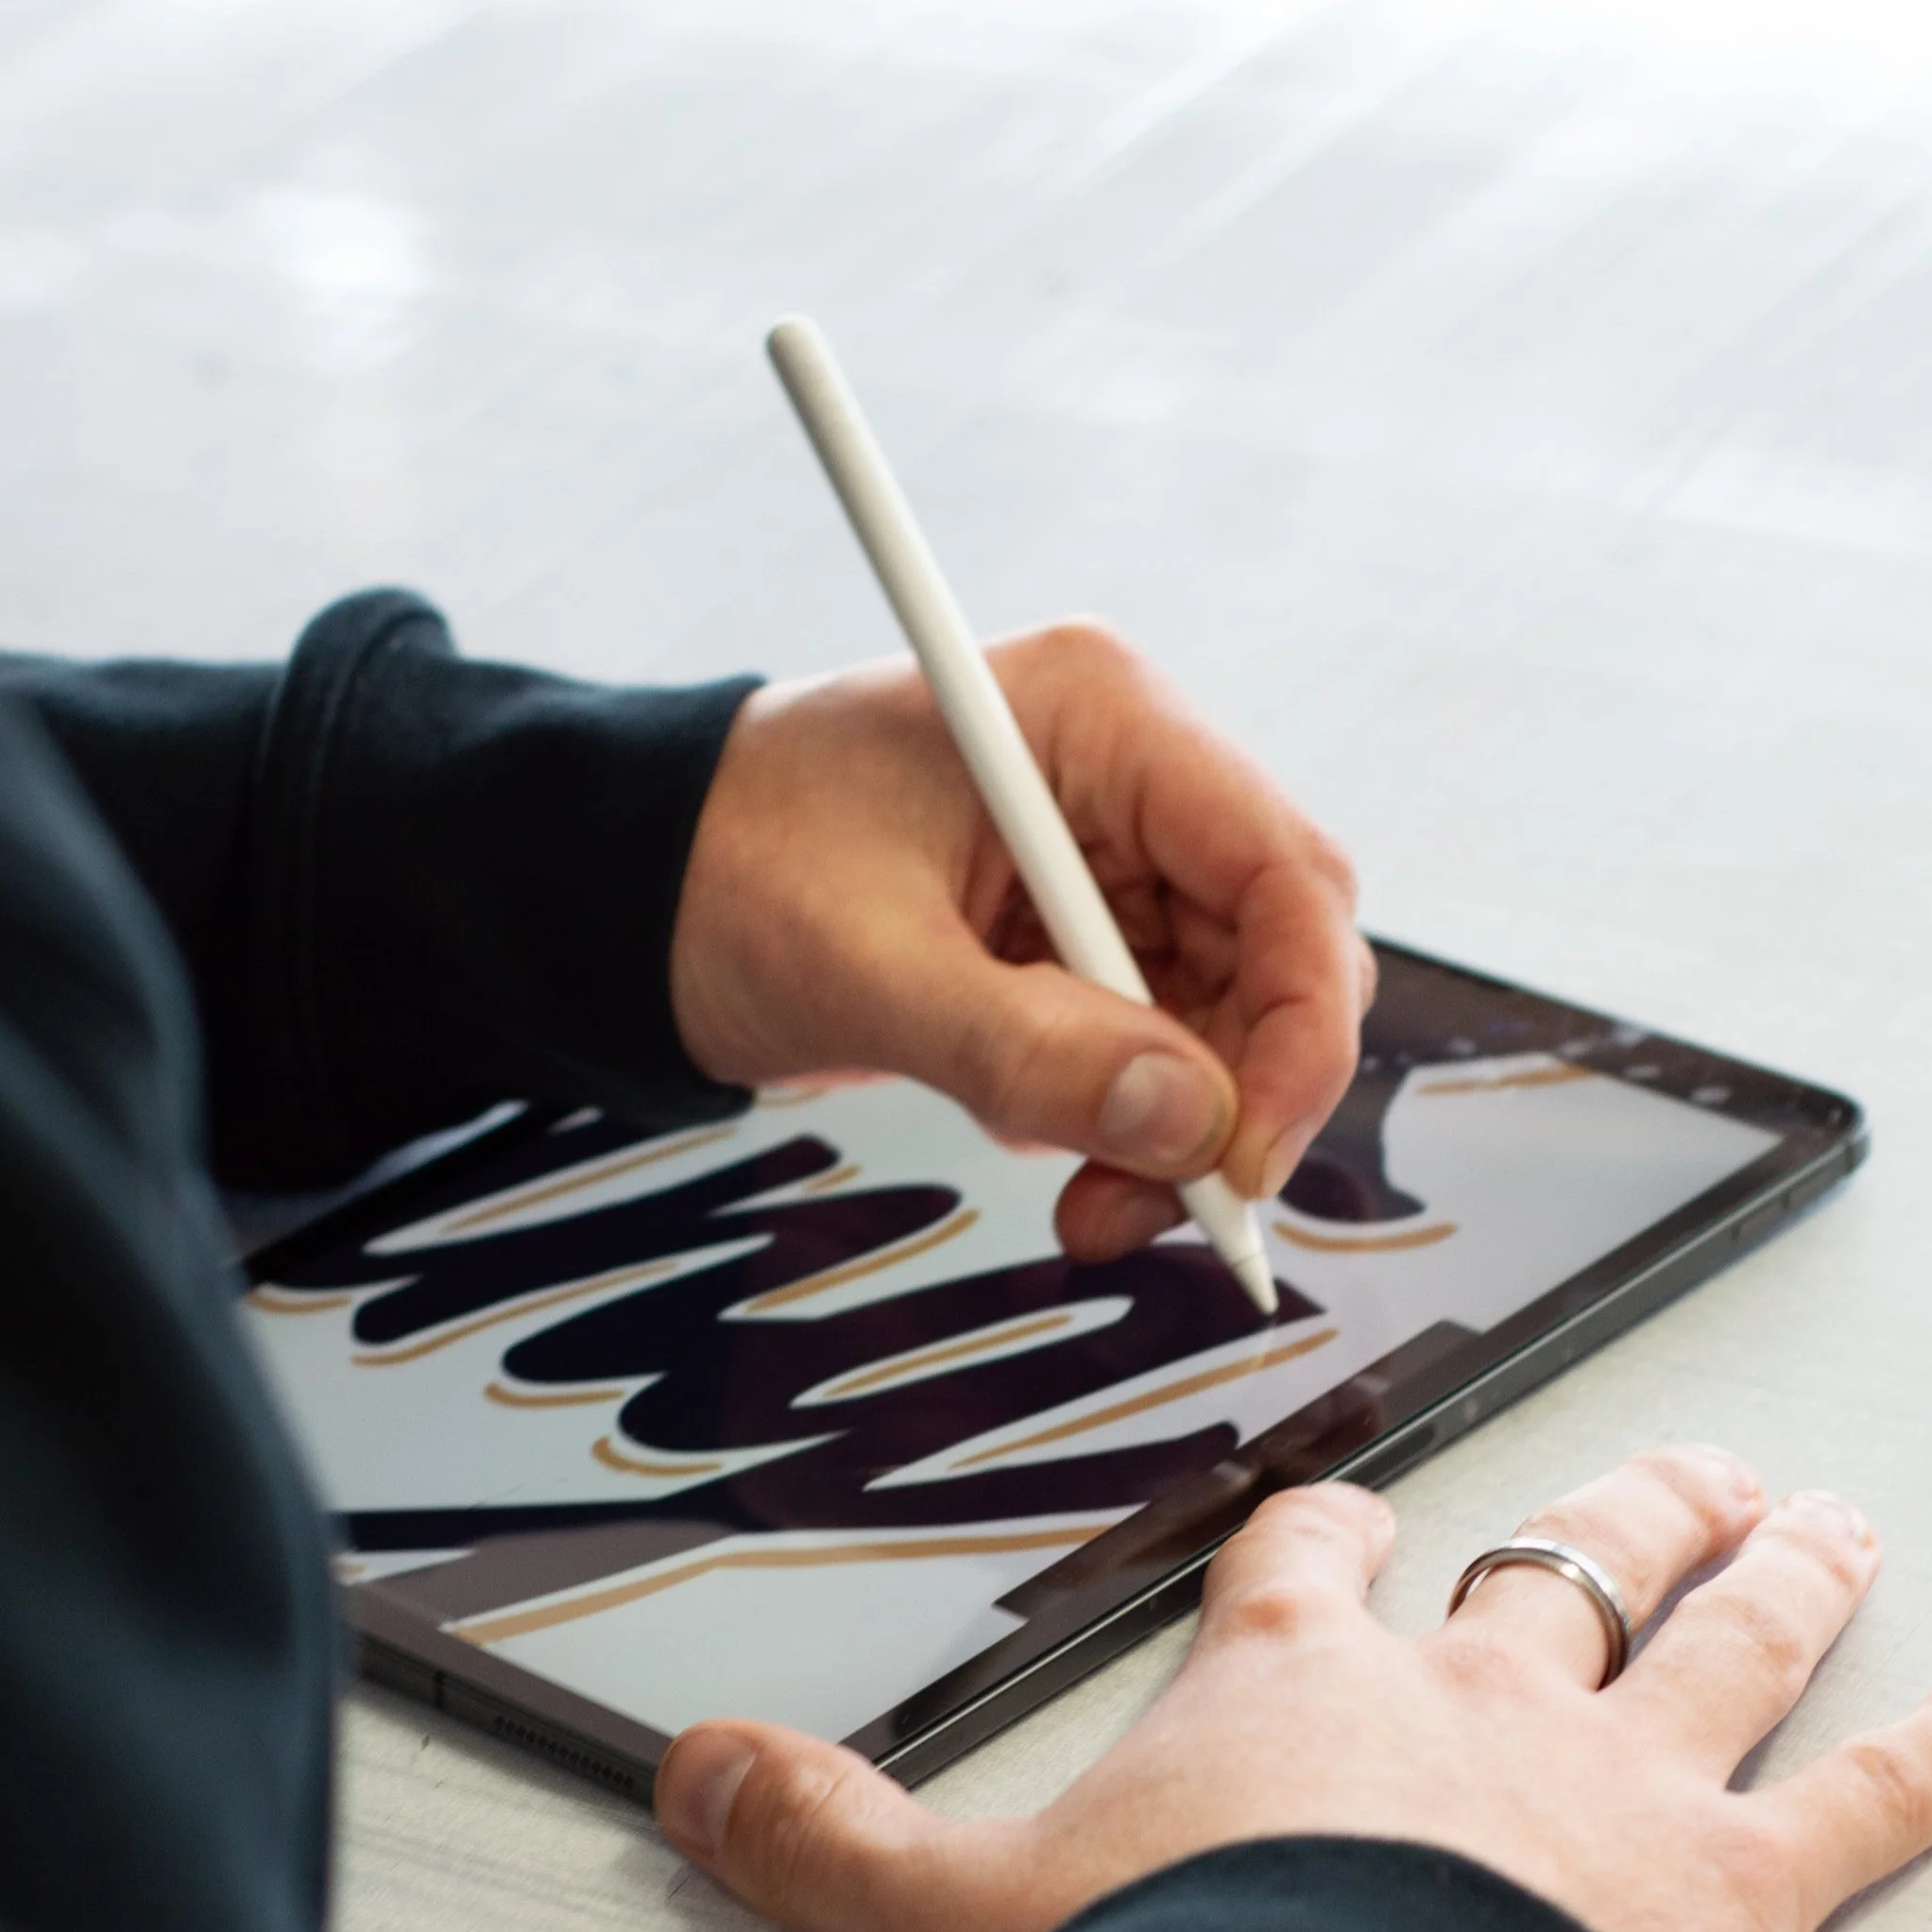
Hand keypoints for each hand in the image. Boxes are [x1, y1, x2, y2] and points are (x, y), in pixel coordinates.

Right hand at [655, 1446, 1931, 1931]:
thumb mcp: (941, 1917)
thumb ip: (813, 1836)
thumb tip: (677, 1773)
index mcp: (1294, 1694)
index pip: (1320, 1565)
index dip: (1340, 1533)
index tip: (1360, 1510)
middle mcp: (1468, 1706)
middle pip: (1558, 1571)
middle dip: (1616, 1515)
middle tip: (1679, 1472)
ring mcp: (1613, 1789)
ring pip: (1719, 1639)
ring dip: (1779, 1572)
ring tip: (1826, 1519)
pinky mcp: (1729, 1900)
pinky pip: (1877, 1799)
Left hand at [671, 623, 1371, 1262]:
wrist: (629, 892)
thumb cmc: (720, 868)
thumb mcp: (864, 965)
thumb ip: (1028, 1047)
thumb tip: (1190, 1125)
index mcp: (1100, 720)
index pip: (1284, 874)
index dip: (1301, 1025)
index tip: (1251, 1155)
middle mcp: (1131, 782)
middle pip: (1280, 960)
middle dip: (1240, 1100)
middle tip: (1176, 1209)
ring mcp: (1112, 866)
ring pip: (1232, 1025)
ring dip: (1183, 1137)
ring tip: (1092, 1211)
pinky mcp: (1081, 941)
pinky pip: (1161, 1052)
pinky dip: (1130, 1128)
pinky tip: (1052, 1146)